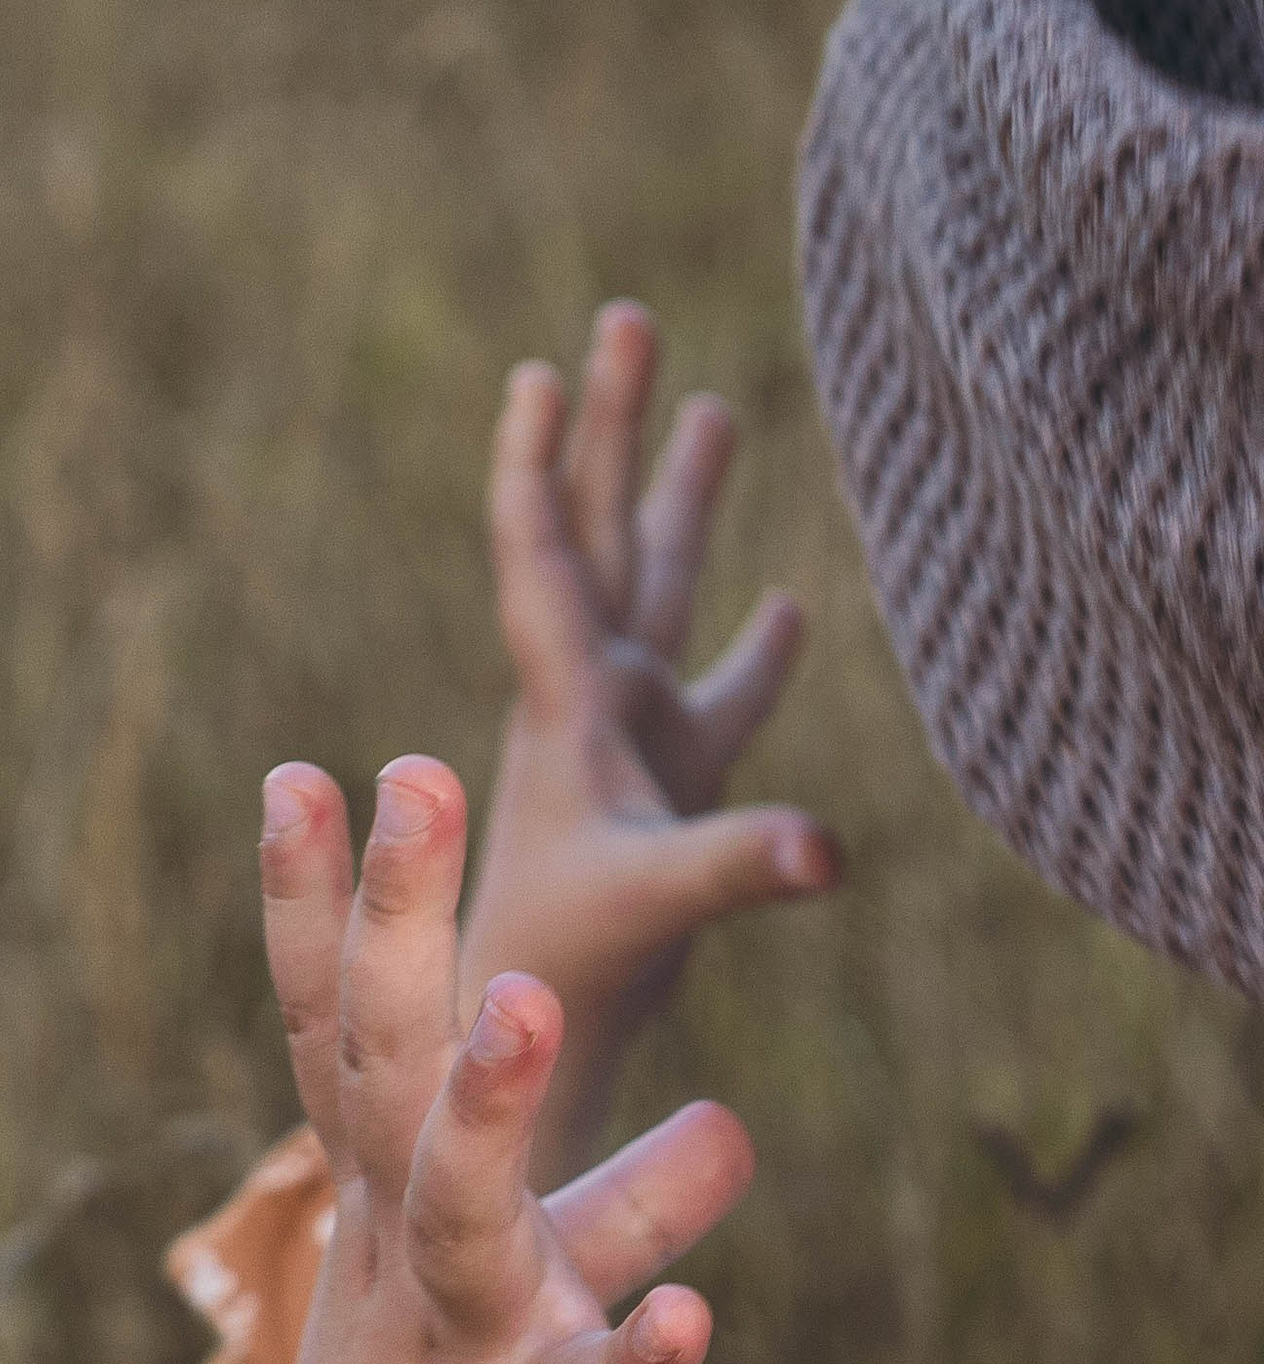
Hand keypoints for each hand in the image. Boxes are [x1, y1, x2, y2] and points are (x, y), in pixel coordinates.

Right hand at [145, 757, 751, 1363]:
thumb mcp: (528, 1286)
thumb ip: (630, 1196)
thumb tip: (732, 1122)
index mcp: (386, 1193)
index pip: (337, 1031)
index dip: (320, 905)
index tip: (305, 771)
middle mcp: (407, 1247)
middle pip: (384, 1070)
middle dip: (393, 927)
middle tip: (407, 777)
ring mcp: (461, 1343)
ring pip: (469, 1215)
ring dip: (489, 1110)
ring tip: (526, 1002)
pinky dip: (637, 1359)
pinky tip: (691, 1322)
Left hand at [461, 302, 838, 1187]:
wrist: (531, 1049)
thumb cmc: (569, 974)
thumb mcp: (659, 904)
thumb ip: (738, 865)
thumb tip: (831, 850)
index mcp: (569, 705)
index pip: (542, 558)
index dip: (537, 464)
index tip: (535, 371)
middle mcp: (595, 705)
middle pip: (607, 534)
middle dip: (614, 429)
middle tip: (620, 313)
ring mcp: (635, 746)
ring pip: (662, 594)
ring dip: (682, 503)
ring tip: (708, 403)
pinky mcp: (673, 799)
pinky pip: (723, 703)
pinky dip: (755, 655)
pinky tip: (784, 604)